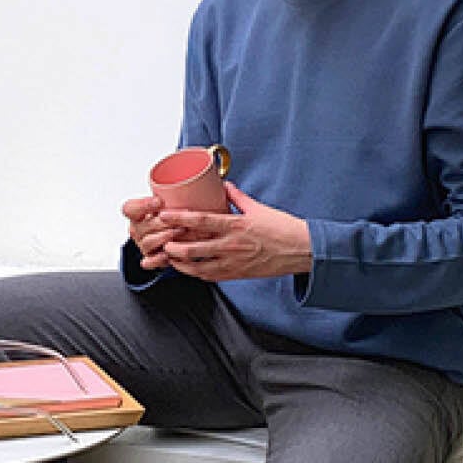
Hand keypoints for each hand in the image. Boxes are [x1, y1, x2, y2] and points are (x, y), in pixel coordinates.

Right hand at [121, 194, 180, 271]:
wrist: (181, 239)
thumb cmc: (174, 218)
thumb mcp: (172, 203)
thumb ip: (174, 195)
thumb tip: (196, 184)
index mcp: (137, 214)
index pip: (129, 208)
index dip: (142, 205)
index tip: (159, 202)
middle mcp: (137, 230)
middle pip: (142, 226)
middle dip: (162, 223)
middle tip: (179, 219)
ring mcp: (143, 245)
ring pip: (147, 243)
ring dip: (165, 237)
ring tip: (181, 232)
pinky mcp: (150, 260)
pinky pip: (149, 262)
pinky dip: (158, 259)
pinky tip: (168, 254)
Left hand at [157, 183, 311, 280]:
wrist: (301, 251)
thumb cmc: (283, 229)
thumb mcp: (258, 208)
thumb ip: (238, 198)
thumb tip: (224, 186)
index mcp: (236, 226)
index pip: (200, 221)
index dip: (178, 218)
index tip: (164, 214)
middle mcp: (231, 246)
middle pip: (193, 248)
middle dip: (172, 246)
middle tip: (161, 241)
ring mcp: (233, 263)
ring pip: (198, 267)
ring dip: (180, 263)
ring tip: (169, 257)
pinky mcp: (237, 274)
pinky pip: (211, 276)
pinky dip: (196, 273)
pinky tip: (188, 269)